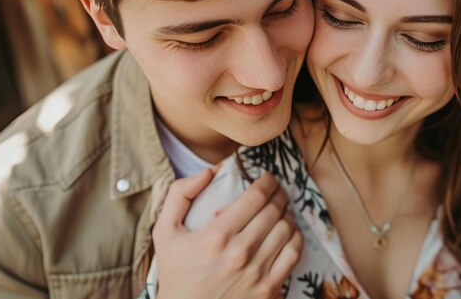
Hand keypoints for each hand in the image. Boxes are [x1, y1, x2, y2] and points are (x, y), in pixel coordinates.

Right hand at [152, 169, 302, 298]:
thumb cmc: (176, 273)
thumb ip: (179, 195)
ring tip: (281, 210)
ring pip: (286, 230)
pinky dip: (295, 237)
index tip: (267, 177)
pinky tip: (288, 232)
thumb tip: (208, 172)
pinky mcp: (268, 290)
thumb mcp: (165, 232)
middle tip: (276, 190)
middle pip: (274, 210)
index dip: (267, 181)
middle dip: (279, 194)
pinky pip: (293, 254)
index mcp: (216, 235)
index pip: (256, 197)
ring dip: (287, 214)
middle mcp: (240, 253)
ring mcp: (257, 273)